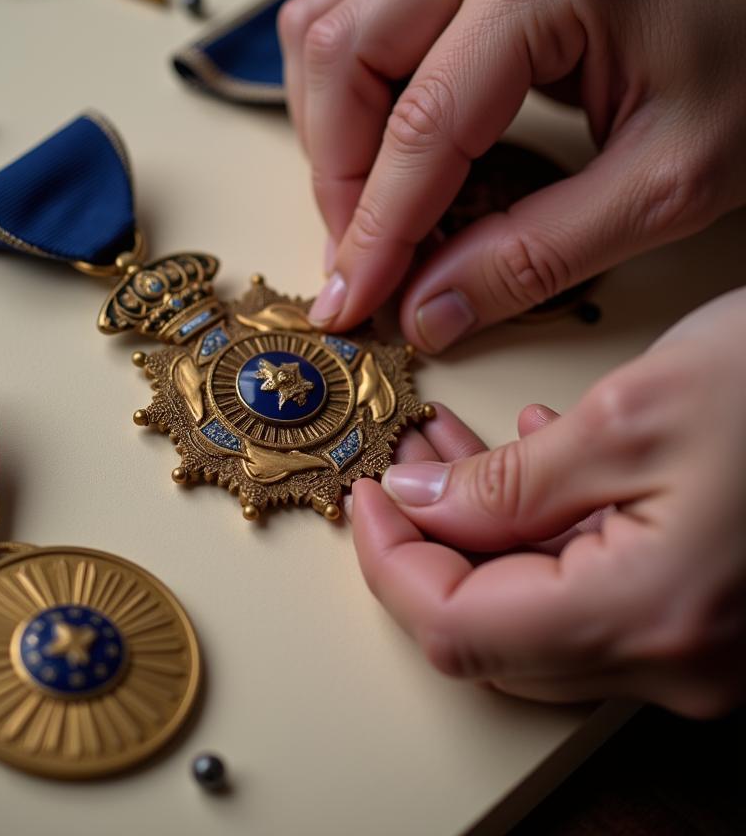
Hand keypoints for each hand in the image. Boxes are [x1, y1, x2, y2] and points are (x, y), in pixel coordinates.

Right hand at [279, 0, 745, 349]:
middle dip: (338, 178)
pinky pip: (351, 7)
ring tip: (364, 204)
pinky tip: (372, 139)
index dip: (375, 230)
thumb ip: (538, 256)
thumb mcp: (667, 185)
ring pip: (328, 27)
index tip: (352, 299)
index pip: (421, 125)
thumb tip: (430, 307)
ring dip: (328, 130)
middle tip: (361, 257)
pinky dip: (340, 86)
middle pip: (343, 59)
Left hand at [349, 288, 745, 716]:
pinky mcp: (713, 614)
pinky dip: (546, 533)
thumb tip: (416, 501)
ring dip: (483, 532)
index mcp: (647, 616)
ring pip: (540, 609)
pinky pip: (598, 593)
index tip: (362, 496)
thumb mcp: (630, 412)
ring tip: (453, 448)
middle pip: (491, 629)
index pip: (456, 627)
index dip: (389, 560)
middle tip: (400, 465)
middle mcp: (675, 660)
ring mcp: (699, 648)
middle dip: (428, 543)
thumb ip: (506, 482)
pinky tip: (539, 463)